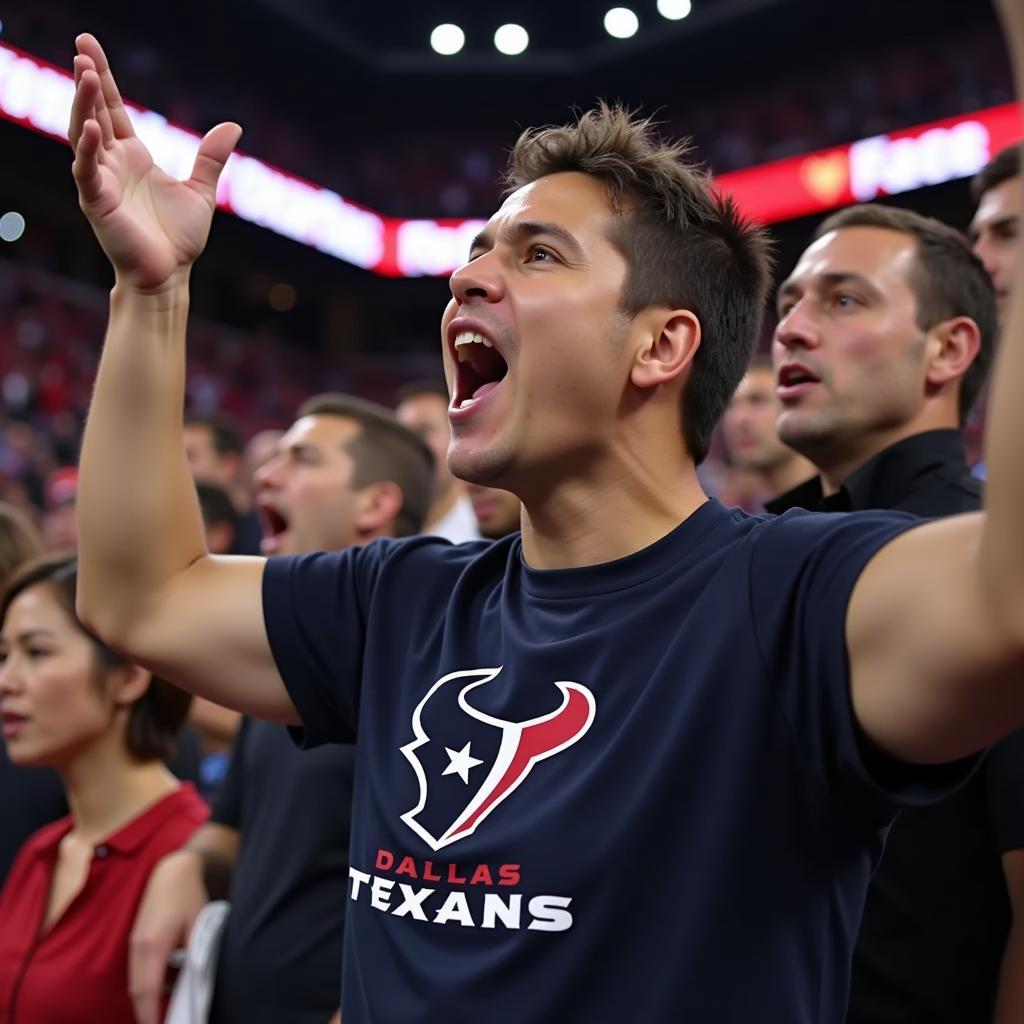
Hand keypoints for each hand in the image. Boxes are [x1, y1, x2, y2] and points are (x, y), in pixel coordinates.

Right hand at [69, 34, 240, 293]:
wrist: (170, 276)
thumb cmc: (179, 239)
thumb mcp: (201, 191)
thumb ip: (211, 158)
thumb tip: (234, 125)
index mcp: (132, 157)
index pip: (113, 108)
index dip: (102, 78)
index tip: (88, 45)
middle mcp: (112, 164)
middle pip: (94, 111)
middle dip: (87, 80)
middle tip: (81, 45)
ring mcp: (101, 181)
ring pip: (84, 134)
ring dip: (82, 104)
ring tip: (83, 74)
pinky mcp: (96, 203)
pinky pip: (87, 170)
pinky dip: (87, 149)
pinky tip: (92, 127)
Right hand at [129, 849, 208, 1023]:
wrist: (171, 871)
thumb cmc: (189, 896)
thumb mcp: (199, 923)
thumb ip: (195, 952)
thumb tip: (195, 979)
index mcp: (154, 944)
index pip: (147, 990)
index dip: (150, 1014)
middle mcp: (138, 947)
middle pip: (137, 991)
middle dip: (146, 1013)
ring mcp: (134, 944)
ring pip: (135, 983)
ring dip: (145, 1001)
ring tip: (164, 1014)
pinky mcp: (136, 940)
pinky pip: (137, 971)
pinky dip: (146, 986)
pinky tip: (162, 991)